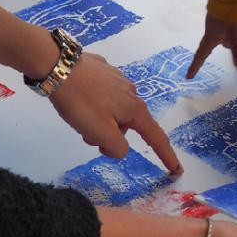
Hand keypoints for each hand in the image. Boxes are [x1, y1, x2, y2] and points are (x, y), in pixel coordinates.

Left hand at [49, 51, 181, 173]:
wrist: (59, 66)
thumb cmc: (82, 103)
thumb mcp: (100, 132)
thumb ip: (116, 147)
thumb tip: (119, 147)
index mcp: (134, 109)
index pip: (155, 137)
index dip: (166, 155)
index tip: (176, 170)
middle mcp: (132, 92)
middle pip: (128, 125)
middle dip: (110, 135)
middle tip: (86, 135)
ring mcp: (118, 78)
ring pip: (114, 110)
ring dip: (100, 119)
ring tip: (78, 114)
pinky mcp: (103, 70)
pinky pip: (104, 94)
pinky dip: (95, 102)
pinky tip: (80, 96)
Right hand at [186, 15, 236, 78]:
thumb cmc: (230, 13)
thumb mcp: (235, 32)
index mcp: (212, 35)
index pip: (201, 54)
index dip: (195, 66)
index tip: (188, 77)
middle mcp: (213, 29)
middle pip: (221, 42)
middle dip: (231, 43)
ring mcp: (218, 20)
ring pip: (229, 32)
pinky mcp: (225, 13)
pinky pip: (234, 22)